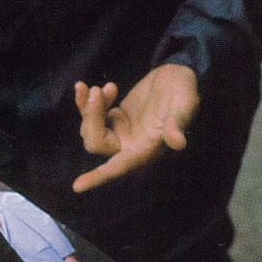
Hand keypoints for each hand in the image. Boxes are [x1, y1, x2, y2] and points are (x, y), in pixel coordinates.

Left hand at [72, 64, 199, 192]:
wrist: (177, 75)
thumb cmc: (183, 91)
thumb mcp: (184, 104)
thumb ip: (177, 123)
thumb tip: (179, 144)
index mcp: (145, 148)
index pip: (118, 168)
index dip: (98, 177)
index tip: (77, 186)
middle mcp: (130, 144)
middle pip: (95, 143)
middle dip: (90, 117)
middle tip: (98, 90)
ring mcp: (120, 130)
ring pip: (89, 129)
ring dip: (88, 107)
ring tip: (105, 87)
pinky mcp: (114, 117)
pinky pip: (90, 116)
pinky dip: (87, 101)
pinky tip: (98, 87)